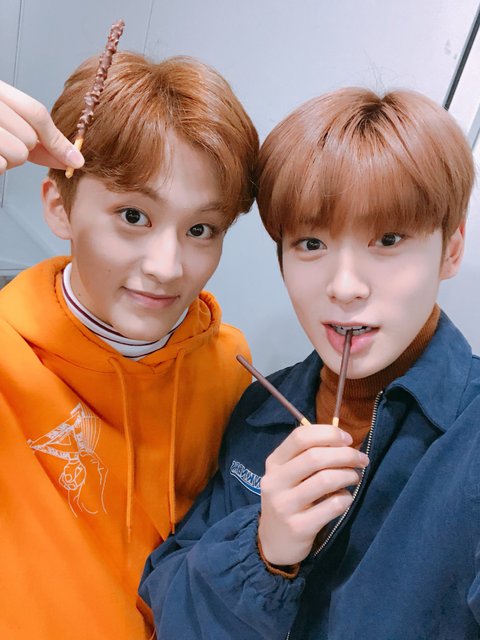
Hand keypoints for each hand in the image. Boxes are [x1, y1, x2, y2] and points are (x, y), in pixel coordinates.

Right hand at [0, 80, 83, 173]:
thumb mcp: (9, 117)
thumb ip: (38, 131)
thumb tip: (73, 156)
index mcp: (0, 92)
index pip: (36, 113)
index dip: (57, 140)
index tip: (75, 160)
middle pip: (30, 138)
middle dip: (24, 148)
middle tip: (5, 142)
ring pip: (18, 155)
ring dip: (9, 159)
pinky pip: (1, 166)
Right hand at [258, 424, 368, 565]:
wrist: (273, 541)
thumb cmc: (289, 499)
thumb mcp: (289, 475)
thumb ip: (308, 456)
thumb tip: (343, 441)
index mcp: (274, 463)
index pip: (300, 437)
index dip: (328, 434)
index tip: (347, 439)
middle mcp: (275, 481)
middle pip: (315, 457)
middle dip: (345, 454)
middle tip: (361, 459)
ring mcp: (284, 505)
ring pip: (325, 480)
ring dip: (348, 475)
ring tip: (354, 477)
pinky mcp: (298, 527)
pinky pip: (332, 506)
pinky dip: (346, 499)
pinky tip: (346, 499)